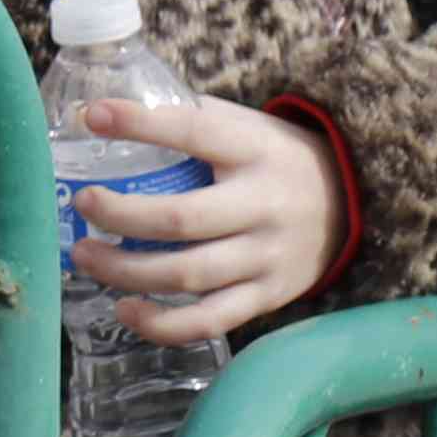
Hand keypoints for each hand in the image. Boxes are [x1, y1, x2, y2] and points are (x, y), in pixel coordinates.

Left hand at [69, 91, 343, 347]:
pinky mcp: (267, 296)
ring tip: (83, 256)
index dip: (140, 124)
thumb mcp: (247, 127)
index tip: (91, 117)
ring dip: (126, 271)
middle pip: (181, 219)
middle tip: (81, 205)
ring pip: (188, 274)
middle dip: (120, 215)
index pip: (193, 133)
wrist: (355, 203)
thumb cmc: (276, 159)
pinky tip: (125, 310)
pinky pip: (209, 320)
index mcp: (254, 150)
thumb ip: (191, 122)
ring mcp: (266, 257)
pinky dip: (162, 324)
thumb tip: (102, 113)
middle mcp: (262, 206)